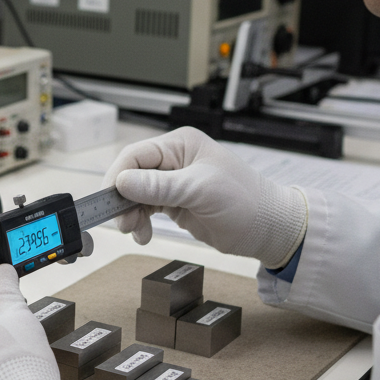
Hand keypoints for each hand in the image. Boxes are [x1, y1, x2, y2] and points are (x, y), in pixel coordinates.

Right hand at [102, 126, 307, 268]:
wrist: (269, 230)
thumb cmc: (247, 202)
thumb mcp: (200, 191)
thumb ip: (159, 186)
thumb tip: (123, 181)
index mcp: (180, 145)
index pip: (135, 155)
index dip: (118, 177)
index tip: (110, 200)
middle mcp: (174, 160)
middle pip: (131, 176)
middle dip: (123, 200)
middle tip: (123, 223)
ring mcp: (173, 182)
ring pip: (135, 194)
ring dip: (130, 214)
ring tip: (136, 231)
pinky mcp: (175, 202)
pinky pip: (145, 209)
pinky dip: (140, 222)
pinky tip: (144, 234)